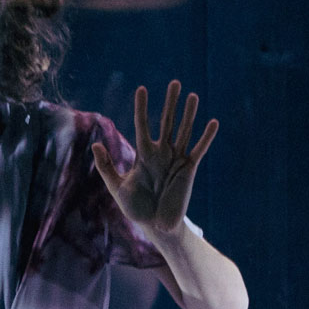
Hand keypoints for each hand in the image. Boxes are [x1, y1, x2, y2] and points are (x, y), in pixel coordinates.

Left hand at [92, 80, 218, 237]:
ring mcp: (176, 159)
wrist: (155, 225)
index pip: (142, 125)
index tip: (142, 89)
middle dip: (169, 103)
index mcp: (143, 155)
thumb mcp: (116, 186)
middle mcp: (161, 153)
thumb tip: (96, 144)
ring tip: (192, 95)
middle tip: (174, 82)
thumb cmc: (135, 207)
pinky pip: (199, 150)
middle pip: (166, 122)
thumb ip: (106, 166)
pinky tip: (213, 122)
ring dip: (189, 114)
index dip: (142, 108)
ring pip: (184, 131)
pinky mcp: (189, 169)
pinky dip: (206, 137)